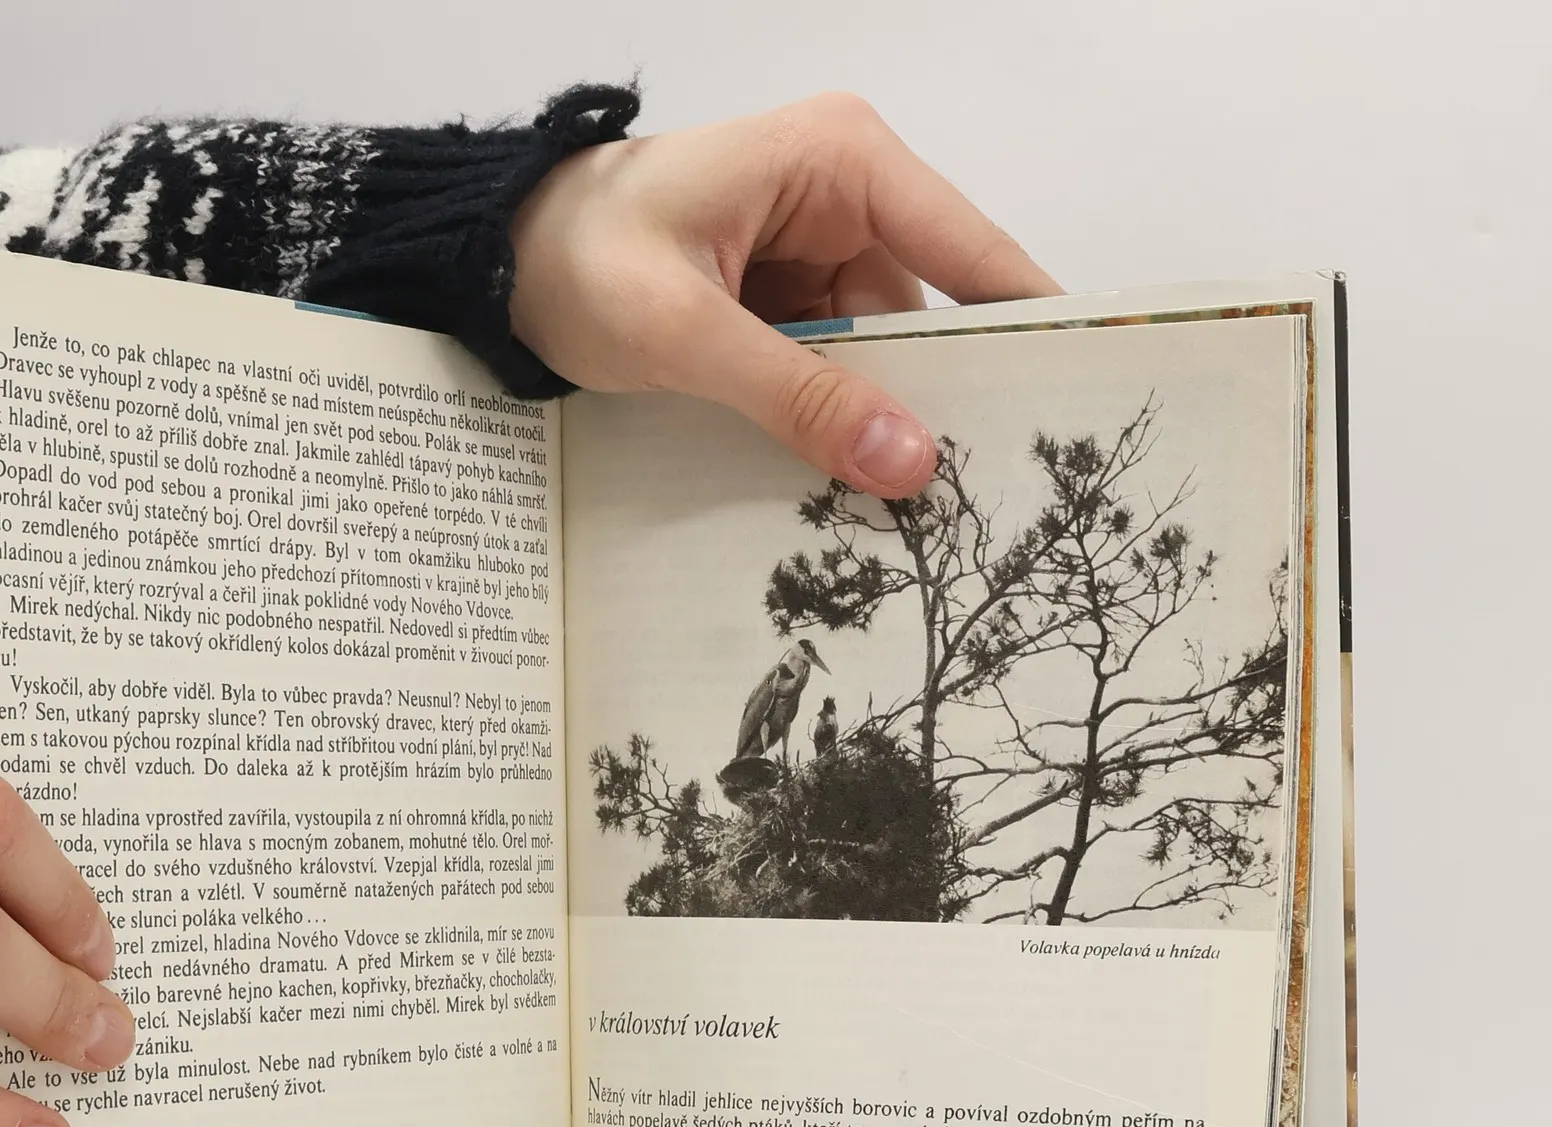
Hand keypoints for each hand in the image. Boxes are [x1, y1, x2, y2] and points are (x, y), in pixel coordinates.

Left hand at [510, 92, 1059, 496]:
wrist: (493, 263)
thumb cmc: (575, 260)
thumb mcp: (685, 332)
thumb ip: (796, 397)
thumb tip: (910, 463)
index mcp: (841, 162)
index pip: (972, 251)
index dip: (1029, 326)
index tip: (1086, 400)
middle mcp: (848, 197)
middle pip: (934, 315)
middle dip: (941, 402)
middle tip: (984, 502)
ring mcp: (818, 252)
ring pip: (885, 358)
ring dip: (879, 425)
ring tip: (902, 512)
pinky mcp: (788, 302)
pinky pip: (837, 372)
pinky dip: (835, 423)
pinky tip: (843, 482)